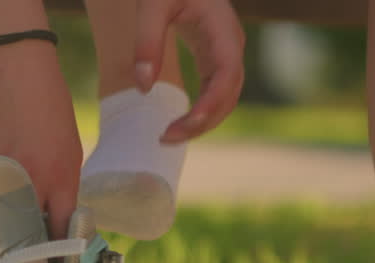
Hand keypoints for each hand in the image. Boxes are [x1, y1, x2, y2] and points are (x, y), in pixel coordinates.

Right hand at [0, 41, 81, 238]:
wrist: (16, 71)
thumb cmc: (51, 110)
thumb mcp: (70, 154)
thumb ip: (64, 190)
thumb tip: (56, 222)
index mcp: (60, 180)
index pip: (60, 232)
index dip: (58, 255)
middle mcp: (30, 182)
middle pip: (25, 235)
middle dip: (26, 253)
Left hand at [134, 0, 244, 142]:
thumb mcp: (151, 5)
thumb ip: (147, 42)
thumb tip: (142, 87)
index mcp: (223, 28)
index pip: (226, 73)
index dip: (211, 102)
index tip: (188, 122)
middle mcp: (231, 45)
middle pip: (228, 93)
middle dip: (202, 121)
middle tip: (167, 137)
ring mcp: (226, 54)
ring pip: (225, 98)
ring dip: (202, 122)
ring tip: (169, 136)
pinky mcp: (215, 60)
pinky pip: (214, 94)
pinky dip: (200, 112)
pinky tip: (178, 124)